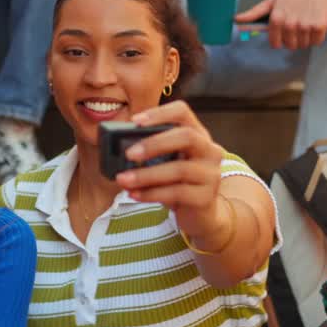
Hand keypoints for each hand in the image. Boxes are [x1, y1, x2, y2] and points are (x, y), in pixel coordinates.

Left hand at [119, 101, 225, 240]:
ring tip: (123, 179)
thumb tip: (115, 145)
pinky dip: (151, 193)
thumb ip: (148, 150)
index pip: (182, 112)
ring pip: (179, 169)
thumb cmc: (176, 181)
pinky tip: (134, 194)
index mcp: (197, 134)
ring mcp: (211, 174)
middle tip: (128, 153)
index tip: (134, 121)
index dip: (159, 113)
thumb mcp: (165, 161)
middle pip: (186, 136)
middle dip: (154, 144)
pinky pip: (177, 192)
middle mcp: (209, 150)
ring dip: (146, 175)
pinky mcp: (206, 197)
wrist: (199, 214)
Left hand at [235, 0, 326, 49]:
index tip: (284, 34)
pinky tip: (315, 23)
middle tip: (298, 26)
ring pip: (304, 45)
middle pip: (291, 46)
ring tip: (306, 22)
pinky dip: (317, 36)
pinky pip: (317, 41)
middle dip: (294, 39)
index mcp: (276, 19)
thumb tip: (236, 19)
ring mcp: (305, 25)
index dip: (280, 40)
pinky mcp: (319, 26)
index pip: (275, 44)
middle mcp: (289, 23)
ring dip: (306, 37)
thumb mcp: (272, 1)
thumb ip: (254, 13)